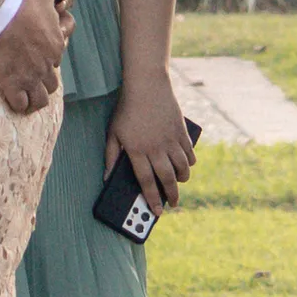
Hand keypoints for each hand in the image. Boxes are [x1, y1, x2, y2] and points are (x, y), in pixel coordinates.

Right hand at [0, 0, 64, 115]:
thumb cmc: (21, 2)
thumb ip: (49, 8)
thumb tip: (55, 6)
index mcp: (55, 45)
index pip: (56, 61)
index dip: (46, 60)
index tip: (34, 57)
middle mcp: (46, 65)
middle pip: (52, 85)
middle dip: (43, 83)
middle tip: (30, 79)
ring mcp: (30, 77)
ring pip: (40, 100)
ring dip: (34, 99)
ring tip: (25, 97)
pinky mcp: (12, 85)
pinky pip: (20, 104)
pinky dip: (18, 104)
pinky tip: (12, 98)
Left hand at [105, 69, 195, 215]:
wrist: (146, 84)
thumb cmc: (126, 108)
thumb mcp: (113, 132)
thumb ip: (110, 156)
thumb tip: (106, 178)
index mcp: (137, 150)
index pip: (146, 181)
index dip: (152, 199)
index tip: (157, 212)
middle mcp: (155, 147)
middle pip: (166, 178)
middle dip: (171, 195)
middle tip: (173, 204)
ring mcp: (170, 139)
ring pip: (181, 168)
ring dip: (181, 179)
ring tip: (178, 184)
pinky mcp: (181, 131)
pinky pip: (189, 153)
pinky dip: (190, 162)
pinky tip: (187, 165)